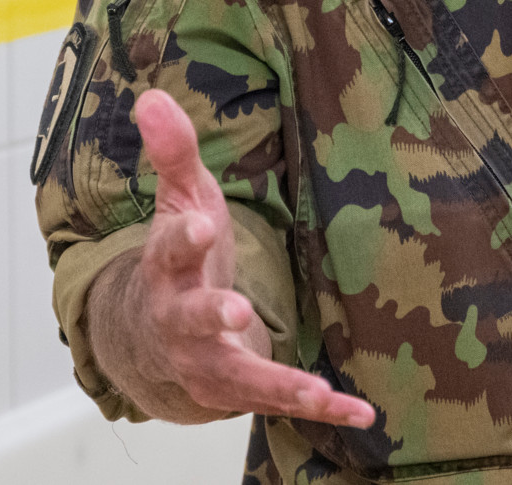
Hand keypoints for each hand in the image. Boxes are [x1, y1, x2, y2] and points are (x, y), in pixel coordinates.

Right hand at [88, 90, 375, 427]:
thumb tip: (150, 95)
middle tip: (236, 311)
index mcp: (166, 267)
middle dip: (212, 316)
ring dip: (276, 382)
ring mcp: (206, 362)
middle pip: (191, 319)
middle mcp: (179, 320)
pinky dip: (320, 409)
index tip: (202, 224)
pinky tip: (362, 414)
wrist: (154, 338)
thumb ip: (174, 152)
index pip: (170, 248)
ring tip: (314, 389)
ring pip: (236, 376)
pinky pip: (278, 402)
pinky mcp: (237, 390)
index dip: (185, 237)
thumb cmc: (179, 258)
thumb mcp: (180, 200)